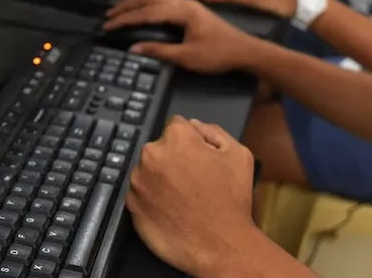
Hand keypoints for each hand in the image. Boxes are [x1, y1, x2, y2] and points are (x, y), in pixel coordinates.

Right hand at [103, 0, 258, 73]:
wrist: (245, 50)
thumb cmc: (219, 54)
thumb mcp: (187, 56)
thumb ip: (159, 51)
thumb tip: (134, 48)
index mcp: (183, 11)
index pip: (147, 12)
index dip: (126, 18)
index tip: (109, 24)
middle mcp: (184, 3)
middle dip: (127, 6)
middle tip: (109, 15)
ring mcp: (189, 5)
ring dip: (137, 4)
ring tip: (120, 12)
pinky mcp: (192, 11)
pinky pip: (164, 3)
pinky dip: (148, 6)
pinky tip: (143, 13)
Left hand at [127, 116, 257, 275]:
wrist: (218, 245)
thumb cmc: (230, 201)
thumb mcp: (239, 154)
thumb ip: (214, 132)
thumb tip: (195, 126)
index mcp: (177, 138)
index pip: (176, 125)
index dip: (190, 141)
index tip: (198, 157)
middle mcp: (152, 154)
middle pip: (160, 148)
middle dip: (173, 158)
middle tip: (192, 180)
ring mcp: (139, 181)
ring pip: (148, 170)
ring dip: (160, 178)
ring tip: (183, 198)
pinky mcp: (131, 204)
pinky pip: (141, 193)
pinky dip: (152, 198)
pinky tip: (172, 209)